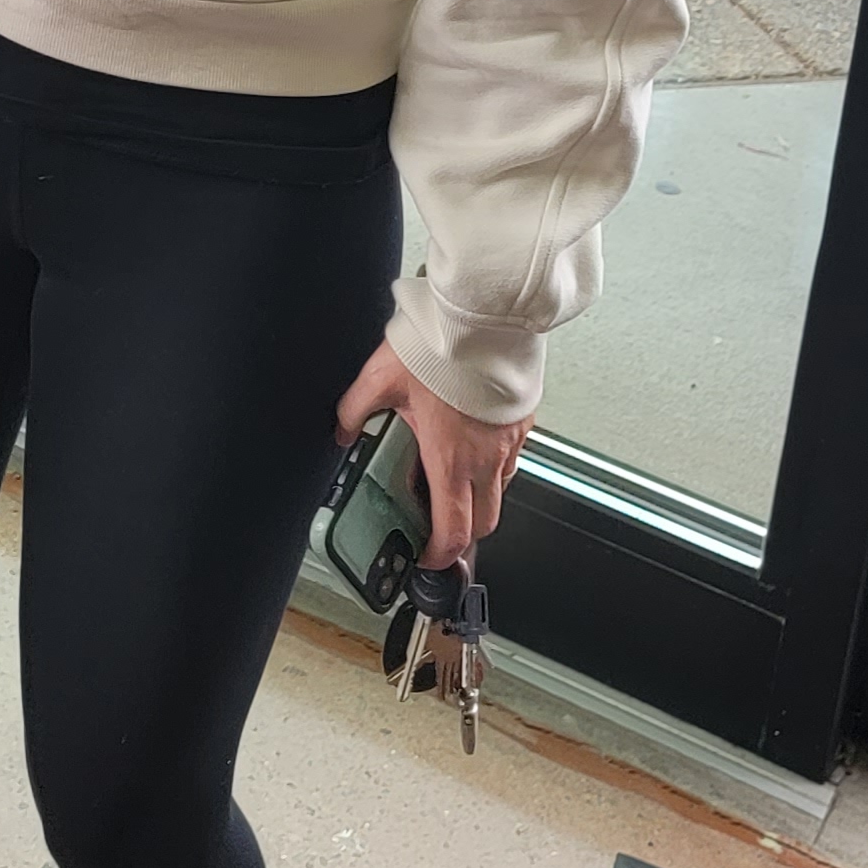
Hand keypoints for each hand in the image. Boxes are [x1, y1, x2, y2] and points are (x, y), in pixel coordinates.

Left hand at [335, 339, 531, 569]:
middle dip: (462, 535)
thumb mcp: (380, 377)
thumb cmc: (440, 343)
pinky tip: (473, 447)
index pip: (454, 531)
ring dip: (479, 500)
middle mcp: (485, 457)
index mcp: (450, 457)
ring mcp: (509, 441)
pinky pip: (512, 460)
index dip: (440, 554)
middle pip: (485, 524)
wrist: (484, 313)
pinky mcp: (523, 421)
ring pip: (501, 492)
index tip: (426, 554)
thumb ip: (355, 411)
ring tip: (453, 482)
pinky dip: (495, 468)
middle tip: (437, 526)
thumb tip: (344, 431)